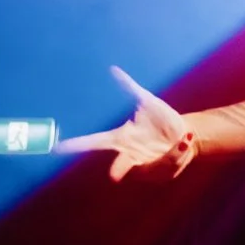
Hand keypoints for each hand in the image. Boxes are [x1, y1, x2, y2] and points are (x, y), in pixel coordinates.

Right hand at [57, 67, 195, 181]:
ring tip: (180, 140)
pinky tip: (183, 143)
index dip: (76, 145)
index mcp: (121, 138)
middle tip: (114, 175)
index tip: (57, 148)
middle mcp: (130, 154)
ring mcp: (145, 165)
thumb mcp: (148, 101)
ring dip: (166, 153)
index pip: (94, 142)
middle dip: (120, 168)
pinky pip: (167, 165)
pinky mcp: (162, 172)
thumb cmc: (163, 118)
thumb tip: (113, 69)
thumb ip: (130, 87)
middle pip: (120, 165)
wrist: (187, 134)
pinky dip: (177, 152)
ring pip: (151, 165)